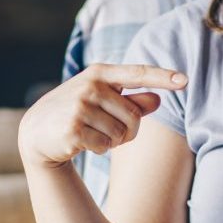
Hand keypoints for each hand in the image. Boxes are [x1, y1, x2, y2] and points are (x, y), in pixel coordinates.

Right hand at [17, 63, 187, 168]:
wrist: (37, 132)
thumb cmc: (77, 113)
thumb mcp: (103, 101)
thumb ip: (131, 100)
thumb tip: (158, 100)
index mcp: (100, 73)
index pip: (137, 73)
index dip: (162, 77)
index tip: (185, 80)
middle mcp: (90, 85)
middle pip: (134, 116)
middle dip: (127, 131)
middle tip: (106, 130)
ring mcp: (80, 106)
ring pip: (121, 134)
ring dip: (112, 142)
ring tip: (91, 134)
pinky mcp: (73, 128)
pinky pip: (106, 146)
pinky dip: (99, 149)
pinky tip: (82, 143)